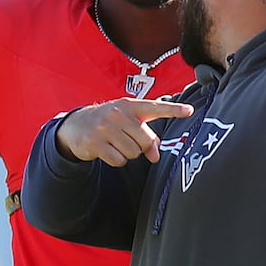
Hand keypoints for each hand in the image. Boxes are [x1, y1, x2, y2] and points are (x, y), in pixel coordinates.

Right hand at [56, 98, 192, 165]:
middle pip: (146, 140)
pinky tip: (108, 151)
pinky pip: (119, 160)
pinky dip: (117, 160)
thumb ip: (146, 135)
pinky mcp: (96, 143)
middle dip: (142, 147)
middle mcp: (118, 113)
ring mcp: (105, 128)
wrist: (76, 125)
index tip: (189, 111)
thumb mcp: (128, 122)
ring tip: (116, 143)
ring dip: (128, 154)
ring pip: (133, 153)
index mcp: (130, 105)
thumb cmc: (110, 122)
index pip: (155, 107)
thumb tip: (156, 156)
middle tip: (130, 141)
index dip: (173, 110)